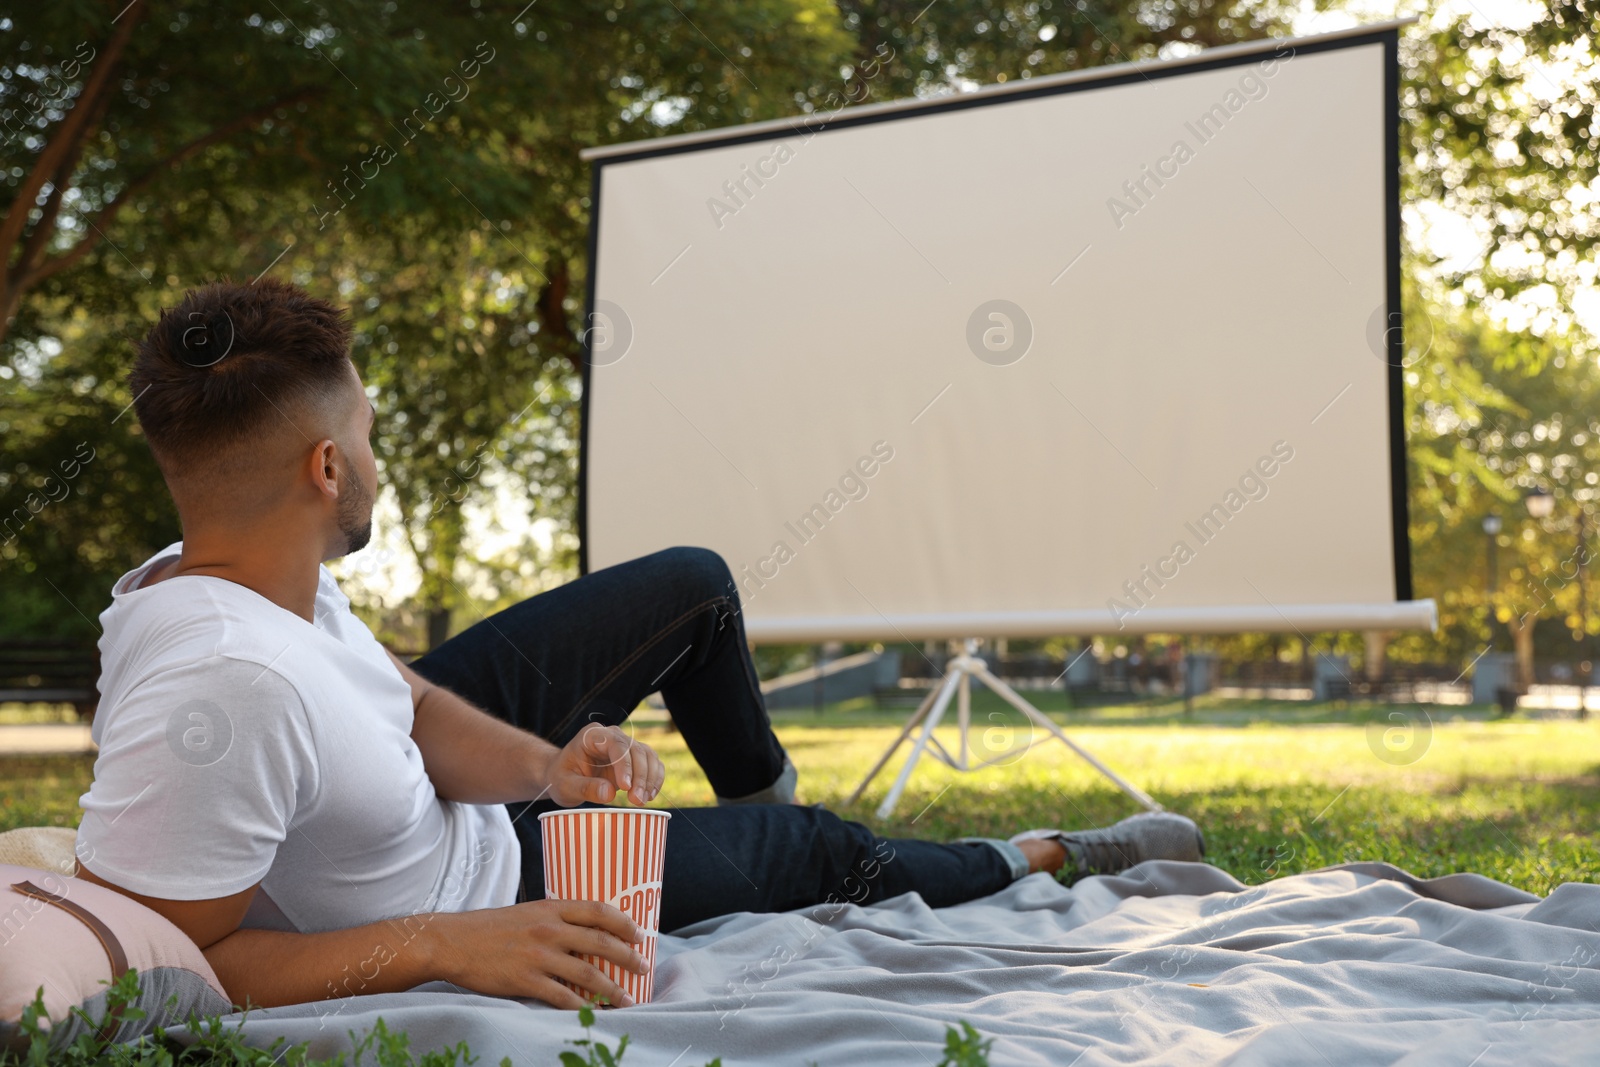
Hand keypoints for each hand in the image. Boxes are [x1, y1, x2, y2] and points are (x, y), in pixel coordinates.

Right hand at [430, 899, 645, 1007]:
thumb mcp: (526, 913)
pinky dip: (584, 1007)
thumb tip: (583, 931)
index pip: (598, 910)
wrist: (452, 942)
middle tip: (643, 966)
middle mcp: (548, 929)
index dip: (624, 922)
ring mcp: (538, 956)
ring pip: (588, 973)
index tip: (639, 934)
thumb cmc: (489, 928)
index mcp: (550, 908)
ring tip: (628, 998)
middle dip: (628, 956)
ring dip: (613, 988)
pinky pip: (563, 997)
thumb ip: (554, 919)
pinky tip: (596, 1013)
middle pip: (600, 941)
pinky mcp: (526, 980)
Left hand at [547, 723, 664, 807]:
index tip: (625, 787)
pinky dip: (654, 779)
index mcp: (592, 735)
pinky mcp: (634, 758)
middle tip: (636, 801)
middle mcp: (612, 735)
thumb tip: (610, 793)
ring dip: (650, 779)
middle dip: (640, 776)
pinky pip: (652, 763)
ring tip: (642, 801)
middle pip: (636, 749)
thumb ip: (585, 788)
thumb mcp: (565, 786)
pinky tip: (650, 795)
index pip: (616, 744)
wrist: (564, 775)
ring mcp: (625, 745)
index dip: (625, 765)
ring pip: (648, 755)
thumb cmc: (562, 777)